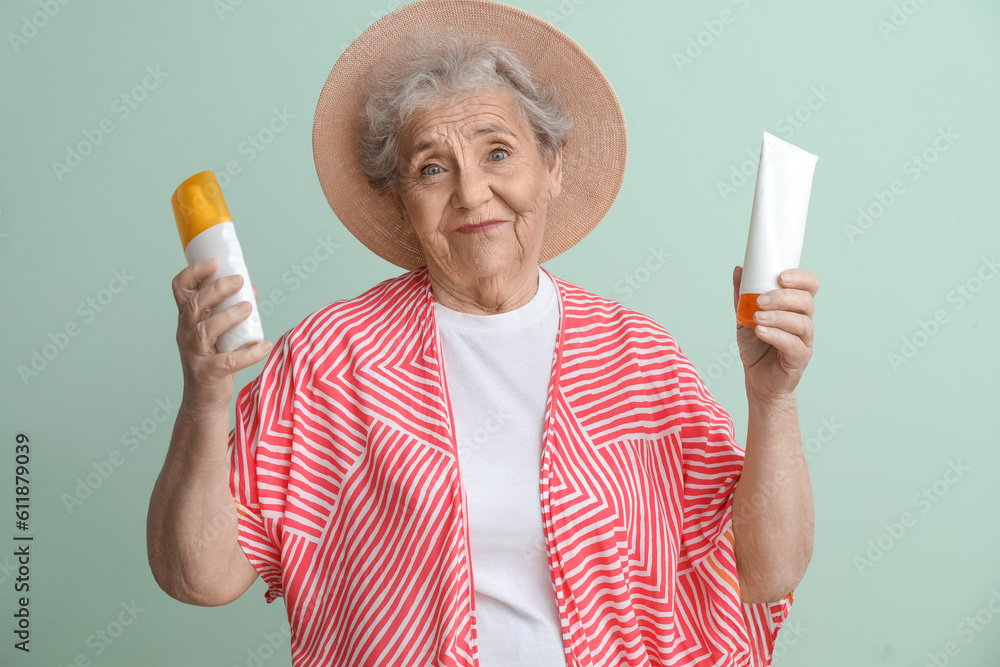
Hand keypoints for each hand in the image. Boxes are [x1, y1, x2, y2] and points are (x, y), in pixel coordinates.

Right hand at [171, 258, 271, 412]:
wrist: (204, 400)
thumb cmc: (214, 360)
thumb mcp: (221, 333)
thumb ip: (232, 311)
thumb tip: (252, 290)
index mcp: (187, 319)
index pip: (180, 289)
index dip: (193, 272)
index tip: (214, 262)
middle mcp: (186, 333)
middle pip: (193, 306)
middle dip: (216, 290)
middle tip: (239, 281)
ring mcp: (194, 354)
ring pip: (205, 330)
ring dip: (228, 316)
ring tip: (248, 308)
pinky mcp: (206, 374)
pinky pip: (227, 361)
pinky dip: (249, 353)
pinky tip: (265, 346)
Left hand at [732, 266, 817, 402]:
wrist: (757, 379)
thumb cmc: (756, 346)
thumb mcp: (744, 317)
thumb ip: (742, 295)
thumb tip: (739, 270)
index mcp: (794, 308)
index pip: (809, 286)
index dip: (800, 278)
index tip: (781, 276)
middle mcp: (804, 321)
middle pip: (806, 301)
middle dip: (783, 297)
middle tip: (760, 301)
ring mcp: (804, 340)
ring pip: (802, 322)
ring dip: (778, 316)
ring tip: (757, 318)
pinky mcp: (800, 358)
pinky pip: (794, 344)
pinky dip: (776, 335)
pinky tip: (760, 332)